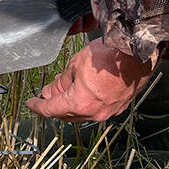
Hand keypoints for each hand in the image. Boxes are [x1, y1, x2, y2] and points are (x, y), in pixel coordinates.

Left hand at [26, 37, 155, 121]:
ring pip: (81, 113)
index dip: (37, 106)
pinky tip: (85, 90)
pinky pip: (96, 109)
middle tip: (47, 94)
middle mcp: (93, 113)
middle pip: (66, 114)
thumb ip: (61, 82)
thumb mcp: (76, 64)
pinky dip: (86, 102)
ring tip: (66, 89)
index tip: (31, 103)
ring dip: (71, 104)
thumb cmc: (110, 56)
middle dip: (54, 105)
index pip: (50, 109)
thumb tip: (50, 91)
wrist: (137, 54)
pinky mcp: (118, 107)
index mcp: (79, 103)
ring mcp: (108, 112)